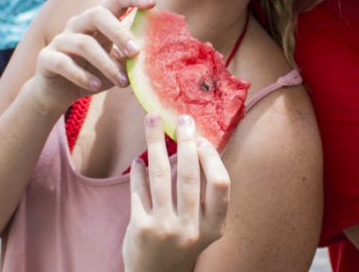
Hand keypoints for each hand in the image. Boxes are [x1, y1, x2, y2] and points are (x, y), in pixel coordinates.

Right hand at [28, 0, 154, 114]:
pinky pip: (64, 63)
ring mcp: (61, 39)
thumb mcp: (116, 66)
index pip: (115, 1)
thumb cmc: (94, 74)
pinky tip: (96, 86)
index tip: (153, 2)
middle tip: (136, 53)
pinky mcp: (46, 57)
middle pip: (97, 14)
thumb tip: (155, 60)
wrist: (58, 93)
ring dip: (106, 64)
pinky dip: (82, 76)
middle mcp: (78, 24)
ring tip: (121, 83)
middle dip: (119, 33)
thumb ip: (131, 59)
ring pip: (83, 43)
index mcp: (98, 22)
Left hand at [123, 114, 229, 271]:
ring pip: (160, 176)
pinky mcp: (140, 229)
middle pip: (188, 175)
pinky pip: (139, 190)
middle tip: (182, 117)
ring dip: (155, 142)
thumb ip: (204, 193)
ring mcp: (164, 229)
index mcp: (214, 226)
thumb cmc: (183, 241)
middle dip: (185, 141)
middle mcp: (191, 229)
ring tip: (151, 120)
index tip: (202, 138)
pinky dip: (139, 171)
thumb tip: (198, 144)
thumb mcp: (203, 225)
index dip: (211, 158)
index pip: (220, 184)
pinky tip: (138, 160)